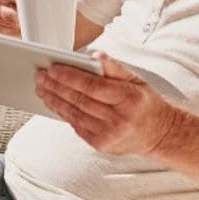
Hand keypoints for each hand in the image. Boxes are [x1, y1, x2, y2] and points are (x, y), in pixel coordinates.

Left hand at [35, 51, 179, 156]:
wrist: (158, 134)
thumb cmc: (145, 103)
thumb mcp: (137, 80)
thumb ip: (116, 68)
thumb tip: (96, 55)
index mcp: (129, 99)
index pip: (92, 86)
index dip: (69, 77)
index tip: (53, 68)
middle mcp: (119, 119)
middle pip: (79, 100)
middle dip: (56, 86)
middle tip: (40, 75)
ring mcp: (109, 134)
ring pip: (74, 114)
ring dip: (54, 100)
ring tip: (41, 88)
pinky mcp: (101, 144)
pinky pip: (76, 126)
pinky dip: (63, 113)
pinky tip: (53, 102)